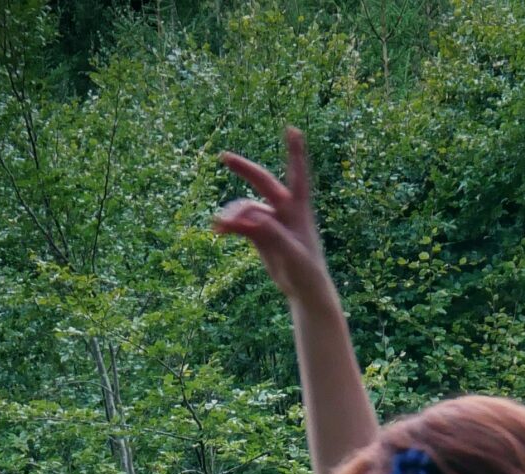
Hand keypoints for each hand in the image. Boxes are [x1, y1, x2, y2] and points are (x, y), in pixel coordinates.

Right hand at [211, 125, 334, 308]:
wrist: (305, 292)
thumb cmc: (307, 273)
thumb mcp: (293, 254)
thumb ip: (274, 235)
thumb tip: (253, 219)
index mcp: (300, 210)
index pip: (298, 175)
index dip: (295, 152)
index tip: (293, 130)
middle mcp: (285, 210)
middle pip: (263, 182)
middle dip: (245, 169)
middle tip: (224, 157)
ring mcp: (272, 221)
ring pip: (247, 208)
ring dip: (233, 215)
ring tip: (220, 225)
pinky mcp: (261, 235)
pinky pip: (242, 224)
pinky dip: (230, 226)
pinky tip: (217, 230)